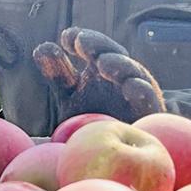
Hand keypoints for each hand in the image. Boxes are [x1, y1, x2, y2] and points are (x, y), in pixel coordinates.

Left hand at [33, 27, 165, 122]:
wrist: (117, 152)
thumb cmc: (93, 119)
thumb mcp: (70, 96)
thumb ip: (58, 74)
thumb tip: (42, 47)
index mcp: (101, 66)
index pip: (92, 45)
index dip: (80, 38)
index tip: (66, 38)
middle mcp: (121, 73)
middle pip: (112, 53)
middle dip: (98, 45)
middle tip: (82, 42)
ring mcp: (137, 90)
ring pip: (132, 72)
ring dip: (118, 64)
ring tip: (102, 63)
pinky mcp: (149, 112)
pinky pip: (148, 99)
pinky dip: (141, 90)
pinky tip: (130, 85)